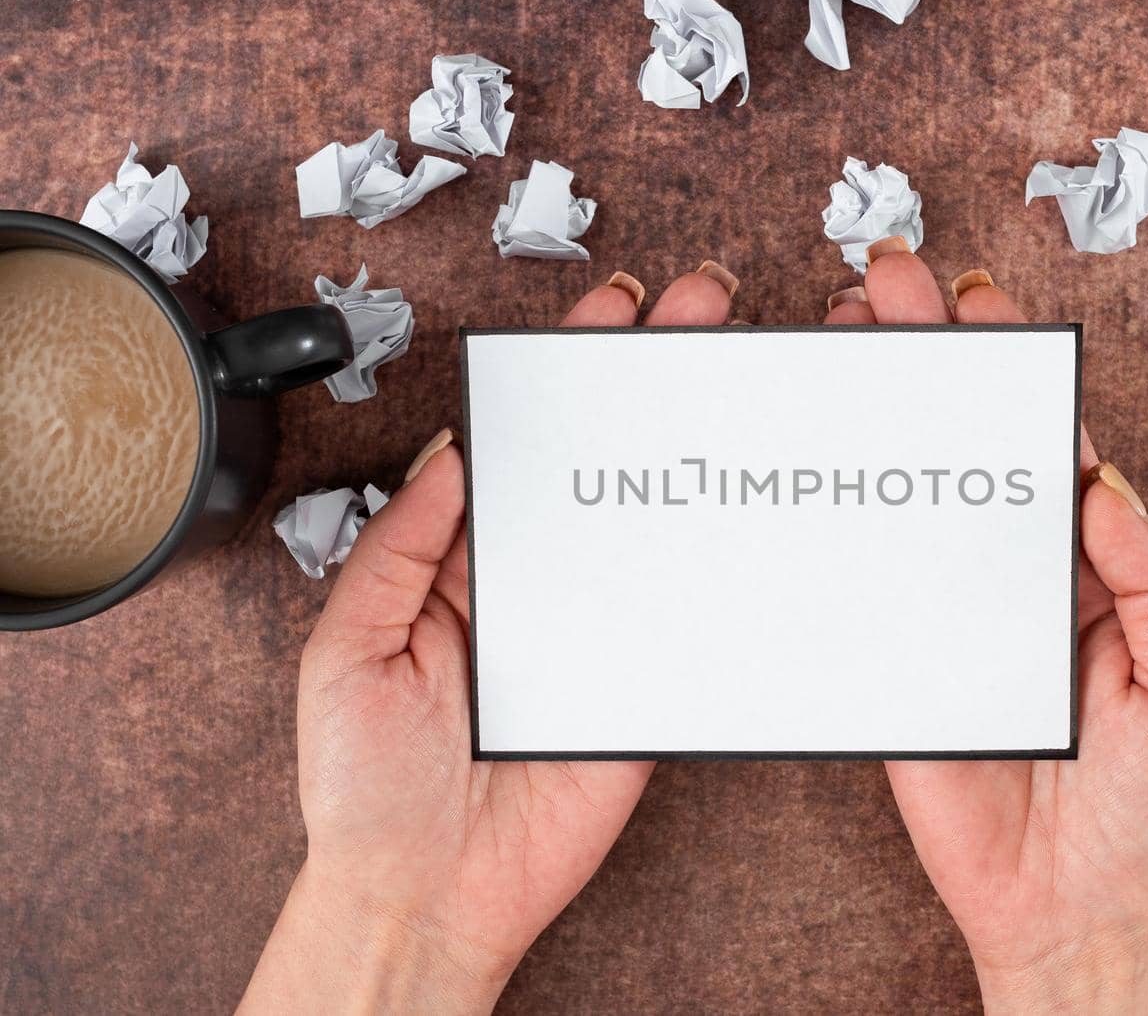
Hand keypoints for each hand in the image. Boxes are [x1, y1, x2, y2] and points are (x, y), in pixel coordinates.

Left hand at [242, 262, 741, 1013]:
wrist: (425, 893)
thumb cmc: (367, 787)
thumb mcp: (349, 648)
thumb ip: (400, 547)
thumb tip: (448, 455)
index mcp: (461, 564)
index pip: (521, 446)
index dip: (562, 375)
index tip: (598, 315)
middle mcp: (534, 585)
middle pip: (600, 464)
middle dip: (648, 380)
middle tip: (694, 308)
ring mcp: (592, 630)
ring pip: (647, 520)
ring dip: (691, 446)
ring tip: (729, 370)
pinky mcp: (637, 683)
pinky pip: (680, 611)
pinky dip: (717, 558)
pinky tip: (744, 492)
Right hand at [828, 239, 1147, 1012]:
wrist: (1085, 911)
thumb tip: (1105, 484)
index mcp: (1096, 565)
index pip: (1051, 442)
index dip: (1014, 367)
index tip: (976, 301)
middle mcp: (1022, 575)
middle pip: (969, 445)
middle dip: (929, 357)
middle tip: (884, 282)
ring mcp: (956, 614)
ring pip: (911, 495)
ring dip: (875, 415)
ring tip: (842, 340)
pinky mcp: (904, 662)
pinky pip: (870, 584)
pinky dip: (839, 522)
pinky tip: (814, 458)